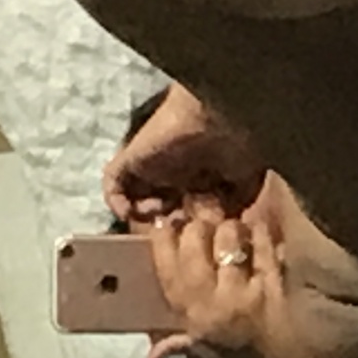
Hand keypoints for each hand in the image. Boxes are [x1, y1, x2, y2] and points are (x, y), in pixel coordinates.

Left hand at [103, 84, 264, 225]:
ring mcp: (151, 164)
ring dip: (143, 216)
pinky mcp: (133, 157)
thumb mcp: (245, 188)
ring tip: (160, 221)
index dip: (187, 229)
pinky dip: (116, 202)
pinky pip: (112, 183)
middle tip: (175, 236)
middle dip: (164, 226)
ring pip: (133, 196)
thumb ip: (232, 209)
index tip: (195, 240)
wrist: (224, 118)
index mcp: (202, 177)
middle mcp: (174, 171)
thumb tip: (219, 230)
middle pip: (159, 205)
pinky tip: (133, 213)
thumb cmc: (243, 147)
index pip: (186, 208)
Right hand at [147, 214, 317, 357]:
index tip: (165, 223)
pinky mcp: (277, 282)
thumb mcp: (206, 355)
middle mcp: (218, 301)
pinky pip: (264, 245)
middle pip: (196, 243)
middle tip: (201, 222)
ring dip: (229, 226)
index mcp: (195, 317)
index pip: (168, 268)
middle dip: (196, 225)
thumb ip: (178, 344)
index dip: (163, 238)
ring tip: (231, 228)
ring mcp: (249, 290)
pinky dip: (259, 231)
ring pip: (230, 238)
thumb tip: (150, 354)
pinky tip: (256, 228)